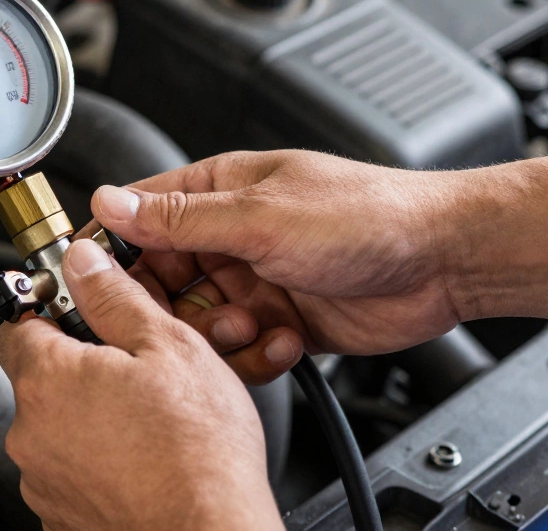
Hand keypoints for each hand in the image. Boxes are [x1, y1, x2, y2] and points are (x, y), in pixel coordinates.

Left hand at [0, 239, 282, 530]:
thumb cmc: (199, 455)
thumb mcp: (169, 347)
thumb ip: (115, 297)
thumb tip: (84, 262)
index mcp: (47, 380)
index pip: (14, 321)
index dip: (48, 307)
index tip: (76, 305)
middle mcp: (30, 433)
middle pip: (38, 377)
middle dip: (78, 365)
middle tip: (131, 366)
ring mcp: (43, 481)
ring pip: (56, 426)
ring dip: (89, 416)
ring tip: (144, 419)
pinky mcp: (60, 516)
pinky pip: (70, 471)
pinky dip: (96, 461)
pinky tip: (139, 458)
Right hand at [89, 150, 466, 383]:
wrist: (444, 261)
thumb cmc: (367, 215)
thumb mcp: (259, 216)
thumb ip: (179, 218)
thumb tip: (111, 202)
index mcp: (217, 192)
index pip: (139, 221)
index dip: (116, 255)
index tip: (103, 285)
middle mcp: (230, 236)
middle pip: (162, 282)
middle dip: (172, 308)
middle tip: (194, 316)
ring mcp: (255, 280)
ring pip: (198, 324)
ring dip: (219, 335)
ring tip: (253, 324)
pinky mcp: (279, 322)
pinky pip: (240, 351)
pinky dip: (256, 354)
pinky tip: (286, 339)